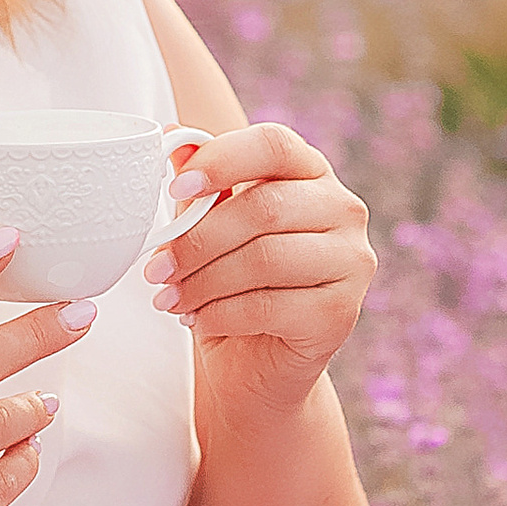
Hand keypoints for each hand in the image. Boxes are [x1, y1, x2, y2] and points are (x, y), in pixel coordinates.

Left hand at [143, 123, 374, 421]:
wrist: (255, 364)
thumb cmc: (231, 283)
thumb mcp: (209, 228)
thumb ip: (201, 187)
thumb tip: (172, 141)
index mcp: (312, 173)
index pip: (274, 144)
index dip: (222, 159)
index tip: (174, 188)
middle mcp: (343, 211)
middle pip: (265, 206)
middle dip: (198, 240)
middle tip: (155, 268)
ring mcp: (351, 262)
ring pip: (265, 258)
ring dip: (203, 281)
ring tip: (169, 298)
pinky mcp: (340, 314)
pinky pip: (269, 306)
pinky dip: (220, 313)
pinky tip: (196, 319)